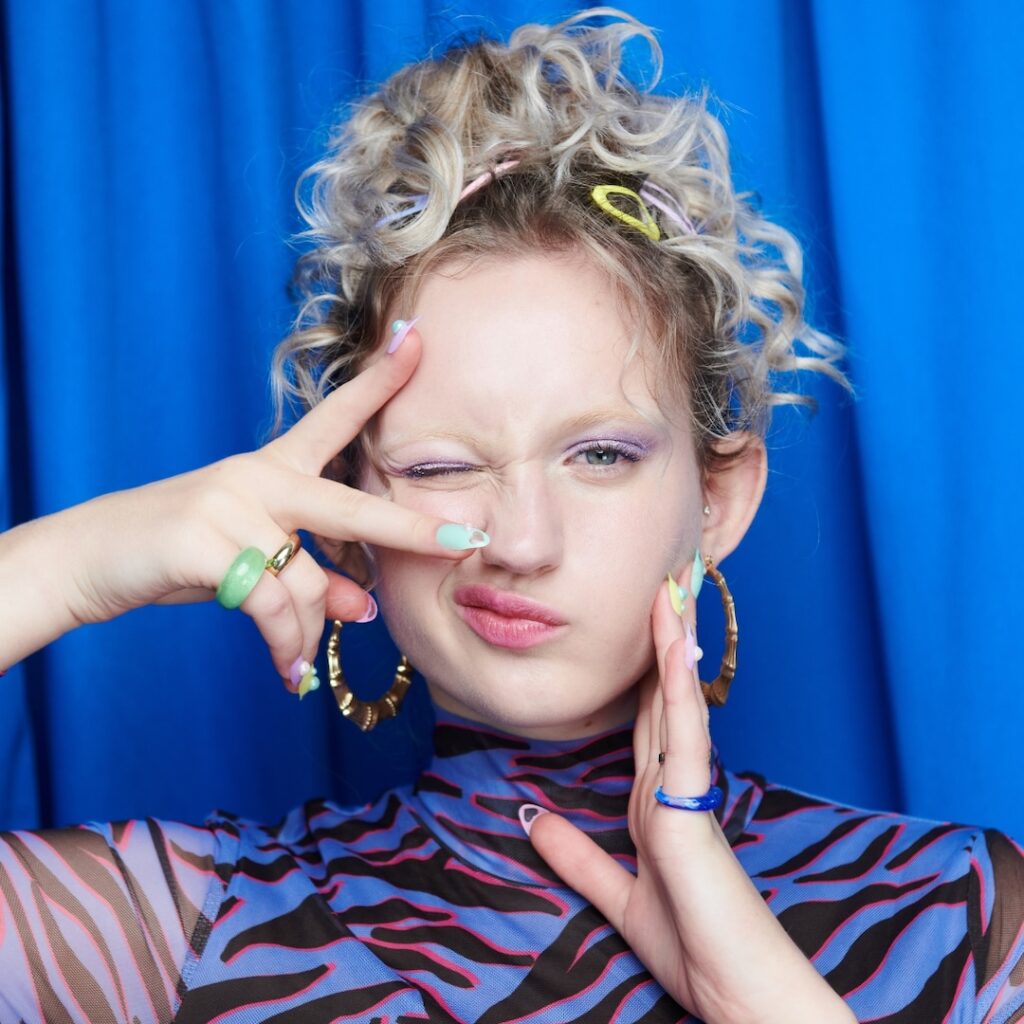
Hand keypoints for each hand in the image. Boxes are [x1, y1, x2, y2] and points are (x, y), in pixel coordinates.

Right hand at [1, 329, 484, 684]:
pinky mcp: (202, 539)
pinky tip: (287, 671)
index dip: (378, 381)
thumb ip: (310, 573)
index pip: (334, 418)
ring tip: (299, 661)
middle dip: (409, 530)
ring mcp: (229, 503)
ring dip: (310, 632)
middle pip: (349, 508)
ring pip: (306, 581)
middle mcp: (257, 476)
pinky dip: (284, 643)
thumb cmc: (180, 554)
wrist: (88, 558)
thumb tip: (362, 605)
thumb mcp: (253, 560)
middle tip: (463, 544)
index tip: (418, 341)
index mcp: (273, 468)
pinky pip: (269, 604)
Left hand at [527, 564, 854, 1023]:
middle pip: (663, 696)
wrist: (737, 993)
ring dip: (672, 643)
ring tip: (672, 586)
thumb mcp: (614, 895)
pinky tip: (674, 650)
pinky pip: (684, 738)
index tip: (644, 623)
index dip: (644, 670)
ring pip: (676, 702)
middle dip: (664, 637)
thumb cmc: (694, 948)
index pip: (646, 718)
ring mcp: (685, 791)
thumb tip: (532, 820)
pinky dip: (679, 691)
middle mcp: (672, 784)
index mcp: (655, 800)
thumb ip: (576, 856)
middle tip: (667, 578)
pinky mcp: (691, 808)